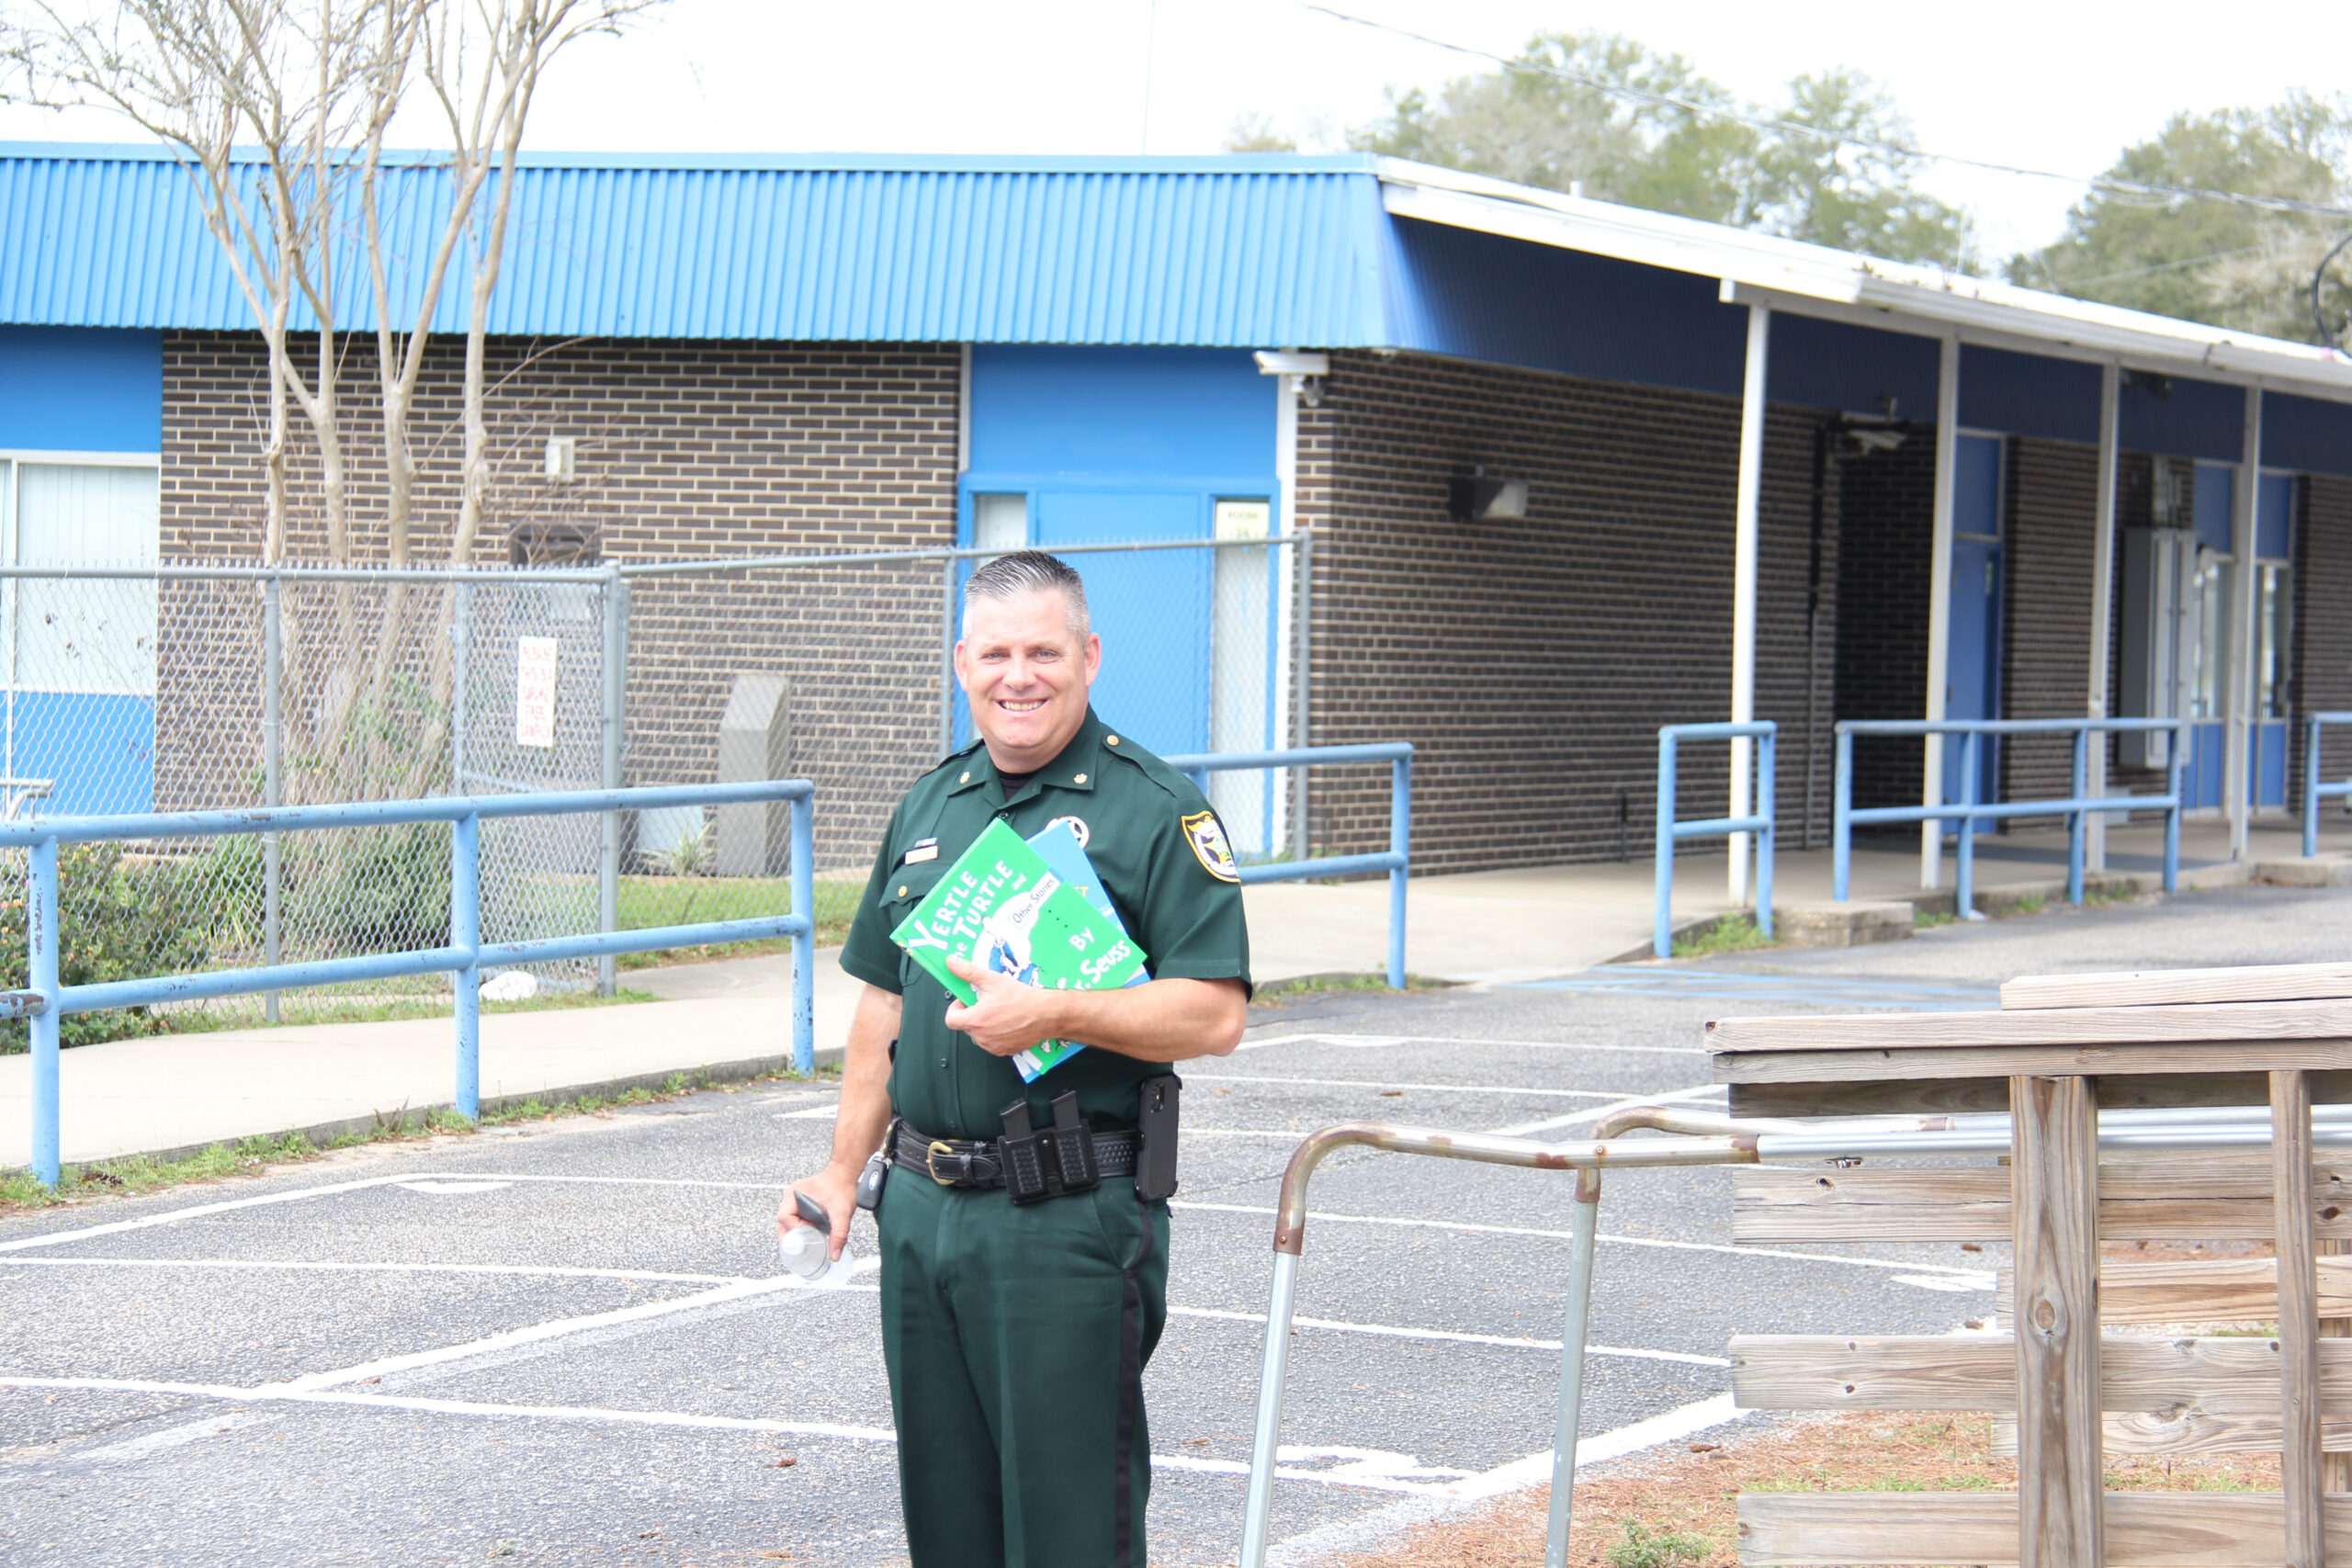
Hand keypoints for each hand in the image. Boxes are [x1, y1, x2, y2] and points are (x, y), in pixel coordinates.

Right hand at [779, 1163, 858, 1262]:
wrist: (845, 1174)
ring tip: (807, 1246)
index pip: (785, 1218)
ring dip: (796, 1235)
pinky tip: (809, 1238)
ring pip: (788, 1224)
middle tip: (803, 1251)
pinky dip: (800, 1231)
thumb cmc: (842, 1187)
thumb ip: (839, 1234)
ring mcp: (794, 1200)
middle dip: (791, 1239)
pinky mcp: (800, 1204)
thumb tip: (834, 1256)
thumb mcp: (842, 1213)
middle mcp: (790, 1197)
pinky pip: (795, 1220)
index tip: (809, 1236)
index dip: (794, 1230)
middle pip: (783, 1224)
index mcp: (794, 1195)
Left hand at [942, 954, 1058, 1057]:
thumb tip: (953, 964)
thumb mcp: (992, 980)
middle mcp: (982, 1037)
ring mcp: (993, 1046)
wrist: (1046, 1014)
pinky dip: (996, 1034)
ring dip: (984, 1025)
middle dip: (973, 1013)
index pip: (950, 1020)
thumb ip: (968, 972)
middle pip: (966, 1025)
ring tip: (1000, 1012)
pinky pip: (992, 1043)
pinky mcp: (1004, 1051)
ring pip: (979, 1035)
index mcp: (976, 1020)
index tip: (965, 1001)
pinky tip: (1008, 1023)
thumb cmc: (1023, 999)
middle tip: (987, 1002)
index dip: (956, 1009)